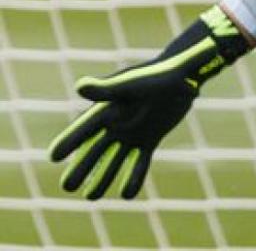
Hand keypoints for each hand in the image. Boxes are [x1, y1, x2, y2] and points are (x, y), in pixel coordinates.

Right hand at [49, 6, 248, 199]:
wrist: (184, 76)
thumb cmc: (158, 75)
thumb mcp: (132, 84)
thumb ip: (107, 89)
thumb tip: (79, 87)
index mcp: (108, 108)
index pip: (84, 129)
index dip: (69, 141)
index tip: (54, 156)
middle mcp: (117, 122)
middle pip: (95, 150)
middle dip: (82, 167)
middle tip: (67, 187)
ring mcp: (133, 132)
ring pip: (114, 160)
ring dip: (103, 177)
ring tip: (91, 197)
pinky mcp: (150, 138)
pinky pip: (140, 162)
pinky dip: (134, 177)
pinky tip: (126, 195)